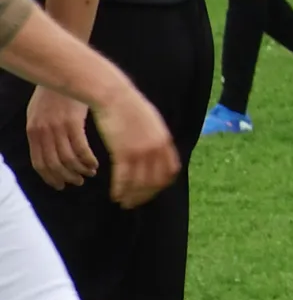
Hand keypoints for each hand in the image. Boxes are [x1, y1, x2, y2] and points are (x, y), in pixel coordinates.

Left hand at [25, 88, 95, 189]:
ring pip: (68, 159)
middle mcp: (43, 132)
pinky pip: (81, 149)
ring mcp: (58, 128)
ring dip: (79, 170)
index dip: (50, 178)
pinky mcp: (74, 122)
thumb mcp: (38, 114)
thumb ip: (41, 133)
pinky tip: (94, 163)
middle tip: (78, 182)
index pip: (39, 163)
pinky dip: (88, 160)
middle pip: (54, 164)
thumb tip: (48, 153)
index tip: (60, 185)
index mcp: (33, 132)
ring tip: (89, 173)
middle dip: (66, 177)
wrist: (63, 72)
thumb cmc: (53, 94)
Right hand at [90, 83, 178, 207]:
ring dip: (132, 196)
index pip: (170, 171)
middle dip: (145, 195)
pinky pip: (123, 178)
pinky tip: (115, 195)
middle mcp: (156, 148)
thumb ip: (156, 138)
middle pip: (155, 181)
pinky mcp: (122, 152)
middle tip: (135, 203)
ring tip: (124, 202)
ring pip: (139, 183)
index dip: (161, 185)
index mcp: (165, 141)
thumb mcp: (151, 122)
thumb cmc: (129, 107)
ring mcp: (140, 151)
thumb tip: (158, 150)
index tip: (152, 191)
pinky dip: (120, 189)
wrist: (114, 96)